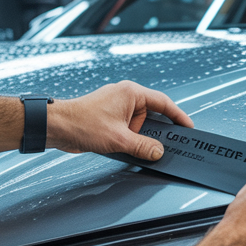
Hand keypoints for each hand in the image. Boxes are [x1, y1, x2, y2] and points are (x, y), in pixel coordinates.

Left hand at [47, 80, 192, 158]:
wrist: (57, 127)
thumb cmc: (82, 123)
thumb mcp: (119, 139)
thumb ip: (143, 146)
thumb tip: (158, 151)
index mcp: (131, 93)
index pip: (163, 103)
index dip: (178, 116)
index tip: (188, 127)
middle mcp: (126, 97)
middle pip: (153, 114)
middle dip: (161, 130)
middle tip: (174, 143)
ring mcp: (117, 108)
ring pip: (141, 123)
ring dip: (145, 137)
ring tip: (152, 149)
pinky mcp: (110, 118)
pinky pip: (130, 128)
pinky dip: (135, 138)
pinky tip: (136, 150)